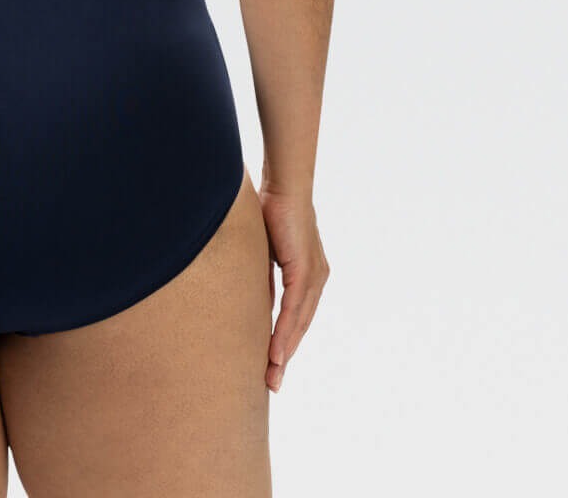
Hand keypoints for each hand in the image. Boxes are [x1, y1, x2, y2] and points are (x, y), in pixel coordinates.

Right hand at [259, 187, 328, 392]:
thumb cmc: (272, 208)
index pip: (297, 314)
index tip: (272, 363)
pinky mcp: (305, 271)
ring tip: (271, 374)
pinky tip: (275, 352)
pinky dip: (285, 332)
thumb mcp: (264, 250)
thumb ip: (263, 274)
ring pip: (299, 323)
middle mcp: (317, 278)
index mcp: (309, 273)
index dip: (285, 340)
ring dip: (284, 351)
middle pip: (301, 325)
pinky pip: (294, 309)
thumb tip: (251, 295)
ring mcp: (314, 275)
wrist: (285, 184)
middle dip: (285, 355)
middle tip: (272, 382)